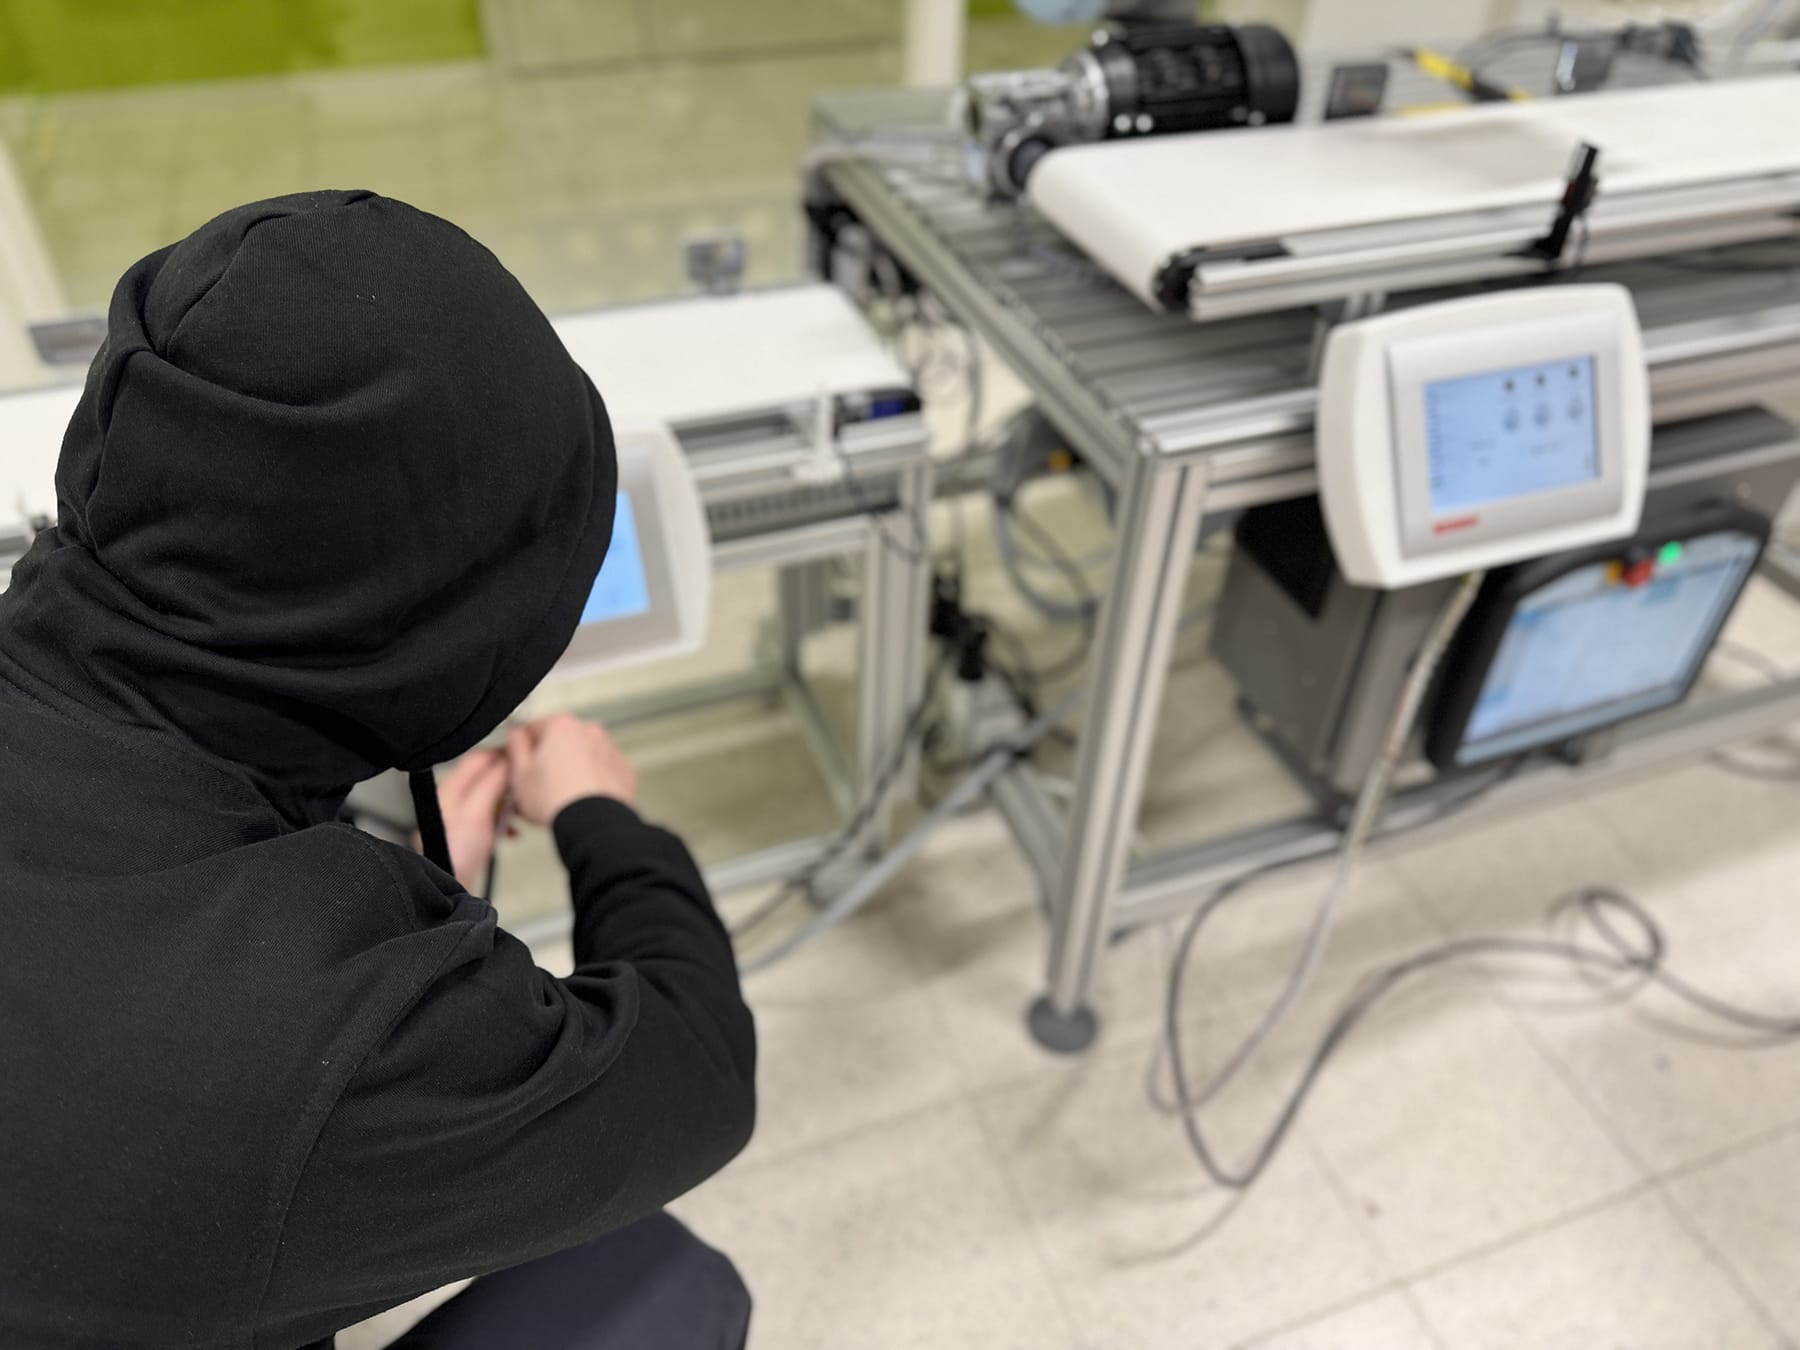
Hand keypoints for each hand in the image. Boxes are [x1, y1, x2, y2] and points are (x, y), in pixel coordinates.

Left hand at [433, 748, 510, 890]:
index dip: (501, 753)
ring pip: (490, 796)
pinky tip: (512, 830)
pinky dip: (504, 819)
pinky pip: (490, 816)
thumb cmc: (457, 855)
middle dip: (508, 779)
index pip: (478, 757)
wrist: (449, 888)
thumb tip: (505, 760)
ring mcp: (460, 817)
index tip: (522, 756)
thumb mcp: (478, 813)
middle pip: (485, 776)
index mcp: (451, 789)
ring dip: (508, 800)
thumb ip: (491, 784)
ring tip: (521, 808)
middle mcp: (453, 799)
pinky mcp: (467, 833)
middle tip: (525, 783)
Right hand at [505, 714, 637, 826]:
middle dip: (551, 761)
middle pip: (561, 743)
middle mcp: (590, 732)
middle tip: (541, 786)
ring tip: (562, 797)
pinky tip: (582, 800)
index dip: (525, 750)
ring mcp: (610, 751)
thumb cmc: (555, 800)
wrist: (593, 824)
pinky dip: (593, 782)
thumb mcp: (518, 773)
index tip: (523, 766)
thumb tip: (518, 735)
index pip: (535, 729)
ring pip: (583, 757)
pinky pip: (602, 772)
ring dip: (572, 771)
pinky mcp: (624, 771)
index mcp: (562, 726)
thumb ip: (515, 745)